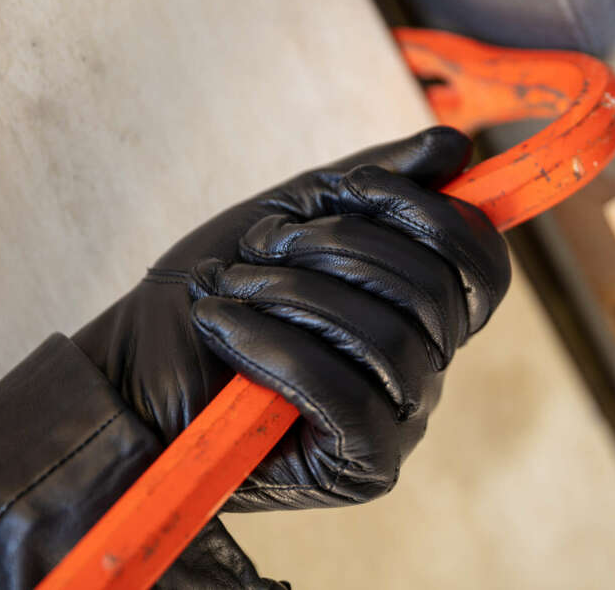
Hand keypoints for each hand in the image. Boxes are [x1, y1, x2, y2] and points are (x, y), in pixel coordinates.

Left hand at [72, 126, 509, 510]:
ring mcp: (400, 425)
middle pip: (433, 294)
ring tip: (231, 286)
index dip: (435, 215)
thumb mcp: (293, 216)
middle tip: (262, 243)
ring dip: (294, 293)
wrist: (131, 374)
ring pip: (389, 340)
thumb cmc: (218, 293)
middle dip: (338, 246)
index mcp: (421, 314)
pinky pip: (348, 398)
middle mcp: (425, 372)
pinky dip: (277, 348)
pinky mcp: (362, 468)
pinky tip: (223, 327)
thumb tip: (455, 146)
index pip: (483, 267)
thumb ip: (375, 184)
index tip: (357, 186)